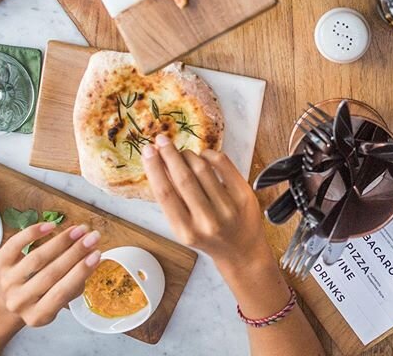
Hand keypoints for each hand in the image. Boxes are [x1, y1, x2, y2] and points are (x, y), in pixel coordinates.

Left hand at [0, 221, 101, 326]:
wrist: (3, 301)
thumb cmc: (38, 298)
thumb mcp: (56, 301)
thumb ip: (74, 285)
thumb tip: (92, 257)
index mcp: (37, 316)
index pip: (62, 293)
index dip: (81, 272)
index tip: (98, 254)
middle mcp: (19, 301)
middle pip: (51, 274)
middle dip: (75, 252)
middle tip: (92, 237)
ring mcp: (7, 282)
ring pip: (36, 258)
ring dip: (61, 241)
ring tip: (78, 230)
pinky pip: (15, 244)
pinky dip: (33, 233)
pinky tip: (51, 226)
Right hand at [142, 134, 271, 274]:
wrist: (242, 252)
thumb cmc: (208, 237)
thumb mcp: (183, 227)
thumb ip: (171, 199)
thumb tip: (157, 163)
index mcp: (186, 231)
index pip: (165, 193)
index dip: (154, 167)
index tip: (148, 151)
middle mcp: (207, 221)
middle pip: (183, 177)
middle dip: (169, 154)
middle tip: (161, 139)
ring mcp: (228, 208)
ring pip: (202, 168)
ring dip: (187, 154)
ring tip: (182, 153)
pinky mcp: (244, 195)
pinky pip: (223, 164)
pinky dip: (209, 154)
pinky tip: (203, 156)